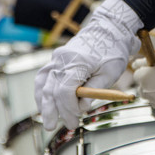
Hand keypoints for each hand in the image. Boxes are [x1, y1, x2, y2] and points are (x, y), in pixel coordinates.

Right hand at [35, 0, 142, 129]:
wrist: (108, 29)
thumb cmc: (112, 50)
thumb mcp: (110, 72)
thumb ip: (94, 90)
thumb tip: (81, 107)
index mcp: (77, 62)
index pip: (64, 90)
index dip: (68, 107)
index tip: (76, 117)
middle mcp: (62, 59)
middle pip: (51, 89)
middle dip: (57, 111)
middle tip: (68, 125)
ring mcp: (57, 58)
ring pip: (43, 83)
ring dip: (45, 104)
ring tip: (49, 121)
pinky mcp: (56, 59)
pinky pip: (43, 76)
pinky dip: (42, 91)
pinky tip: (44, 104)